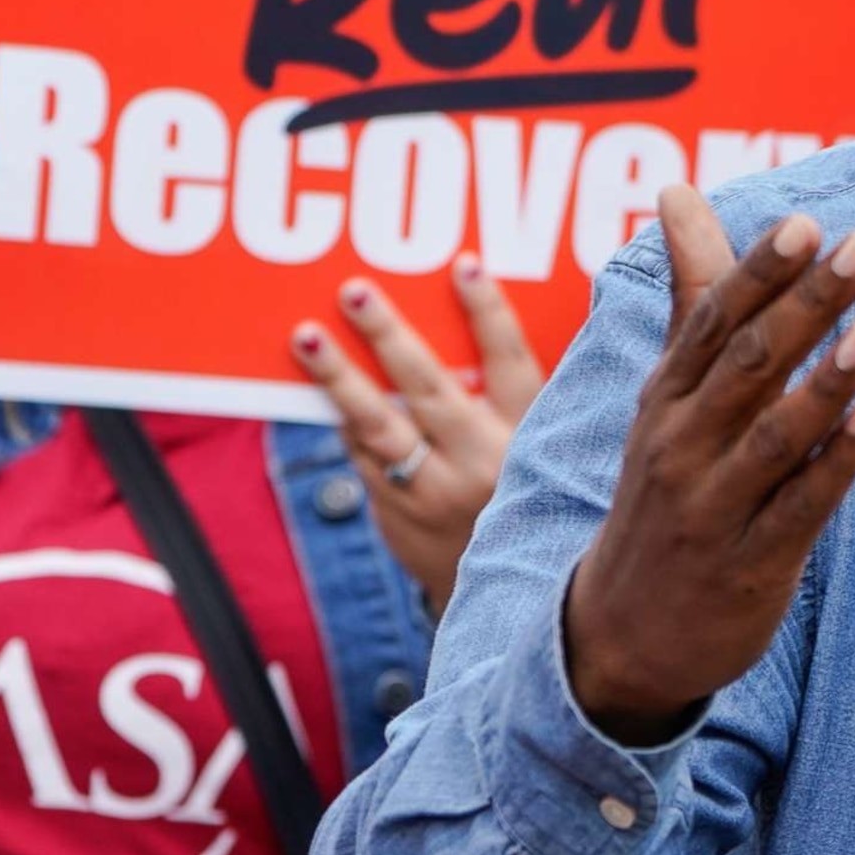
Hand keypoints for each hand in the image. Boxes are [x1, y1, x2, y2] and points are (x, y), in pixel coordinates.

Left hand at [291, 257, 546, 614]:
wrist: (513, 589)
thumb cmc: (526, 488)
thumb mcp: (549, 444)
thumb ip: (523, 392)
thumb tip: (476, 315)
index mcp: (533, 434)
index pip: (510, 360)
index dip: (487, 312)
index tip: (463, 265)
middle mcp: (485, 461)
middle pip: (430, 387)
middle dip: (388, 335)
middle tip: (354, 290)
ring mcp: (437, 491)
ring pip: (378, 425)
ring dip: (338, 377)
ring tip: (305, 335)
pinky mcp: (399, 514)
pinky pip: (363, 456)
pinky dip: (343, 419)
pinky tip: (321, 386)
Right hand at [561, 186, 854, 747]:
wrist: (620, 636)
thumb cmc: (665, 490)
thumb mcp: (668, 395)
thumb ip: (692, 296)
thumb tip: (678, 191)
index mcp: (666, 398)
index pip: (711, 322)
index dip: (758, 273)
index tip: (805, 222)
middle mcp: (681, 446)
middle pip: (746, 365)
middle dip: (805, 304)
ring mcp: (713, 508)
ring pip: (773, 436)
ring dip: (826, 383)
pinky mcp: (750, 565)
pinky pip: (798, 509)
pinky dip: (836, 464)